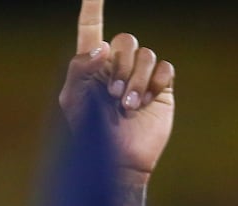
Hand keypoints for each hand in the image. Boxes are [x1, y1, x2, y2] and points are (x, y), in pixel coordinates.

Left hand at [58, 0, 174, 184]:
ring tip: (127, 106)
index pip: (92, 30)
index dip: (93, 9)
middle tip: (113, 94)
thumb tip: (103, 48)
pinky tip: (146, 102)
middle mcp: (117, 67)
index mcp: (92, 66)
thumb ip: (79, 68)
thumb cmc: (90, 132)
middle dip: (120, 65)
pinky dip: (154, 83)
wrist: (116, 159)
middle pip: (126, 40)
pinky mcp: (161, 88)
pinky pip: (164, 68)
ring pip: (147, 54)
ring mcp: (140, 76)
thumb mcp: (73, 100)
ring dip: (136, 80)